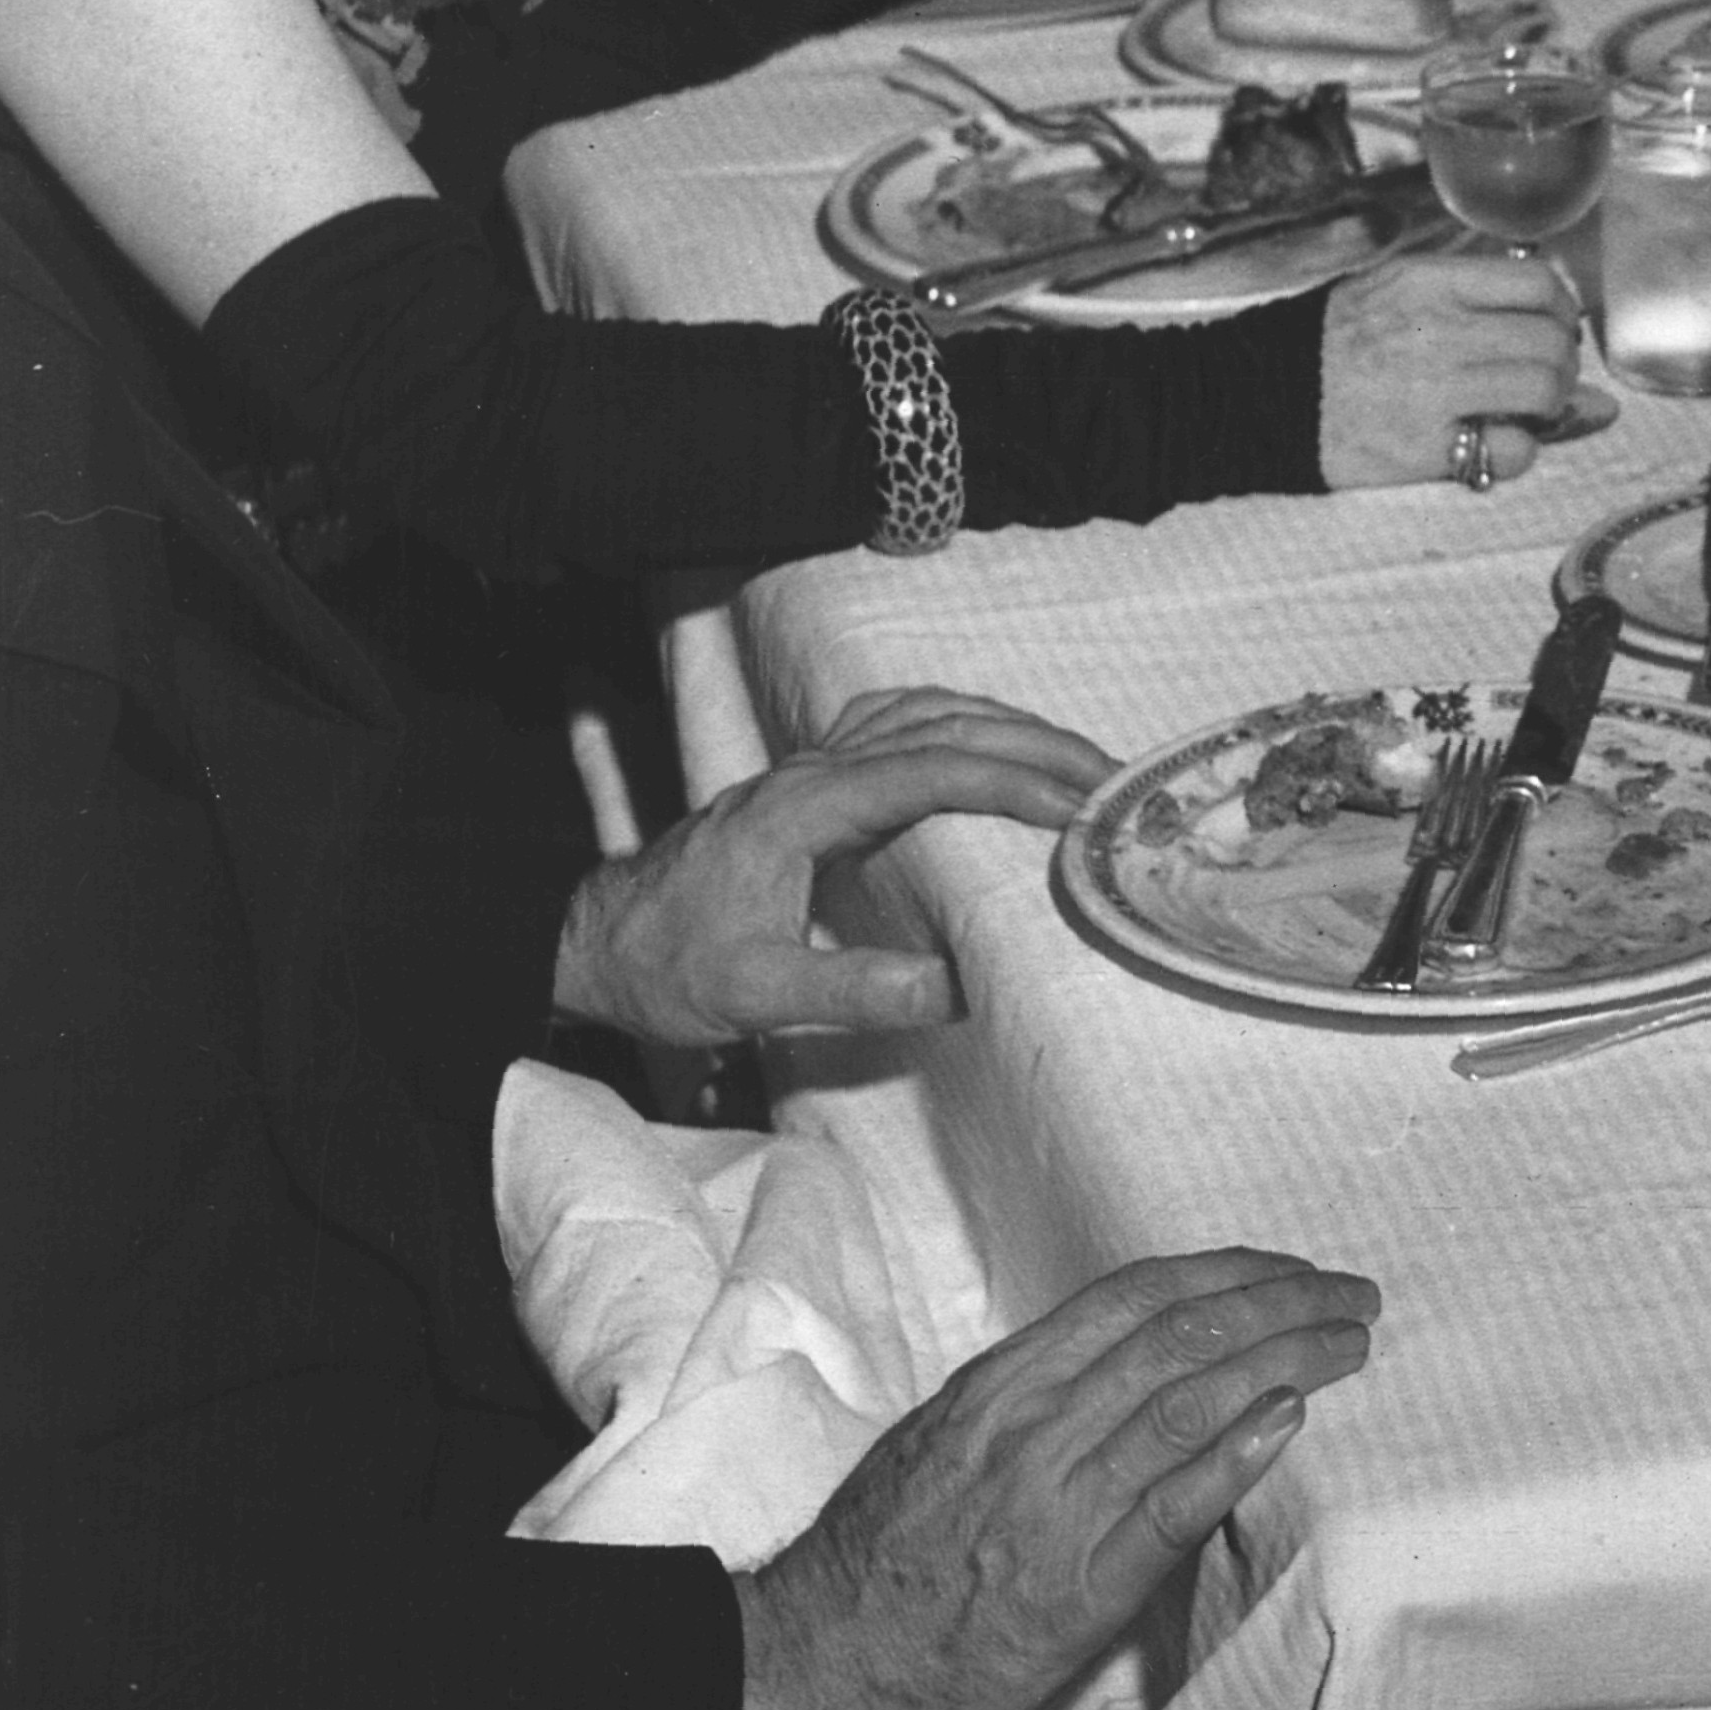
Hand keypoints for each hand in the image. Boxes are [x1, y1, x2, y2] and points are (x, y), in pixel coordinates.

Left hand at [550, 685, 1114, 1048]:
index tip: (1079, 805)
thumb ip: (849, 990)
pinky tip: (987, 740)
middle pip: (942, 726)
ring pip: (924, 714)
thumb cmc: (667, 965)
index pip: (929, 771)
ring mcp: (809, 770)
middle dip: (1035, 744)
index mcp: (804, 809)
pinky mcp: (808, 783)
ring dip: (1006, 726)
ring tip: (1079, 760)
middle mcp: (812, 772)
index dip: (1010, 780)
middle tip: (1115, 778)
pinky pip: (897, 724)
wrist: (595, 941)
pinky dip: (959, 722)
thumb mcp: (750, 995)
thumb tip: (954, 986)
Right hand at [728, 1246, 1380, 1709]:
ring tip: (1348, 1343)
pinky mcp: (1075, 1590)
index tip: (1286, 1268)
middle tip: (1351, 1295)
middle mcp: (1031, 1430)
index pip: (1133, 1298)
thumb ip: (1025, 1400)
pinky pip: (1168, 1511)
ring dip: (1282, 1362)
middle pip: (1177, 1336)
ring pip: (1185, 1405)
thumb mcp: (940, 1441)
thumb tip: (1113, 1366)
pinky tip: (1288, 1421)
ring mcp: (1055, 1507)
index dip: (1223, 1273)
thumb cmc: (873, 1555)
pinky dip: (1233, 1458)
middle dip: (1278, 1304)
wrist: (813, 1659)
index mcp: (1000, 1386)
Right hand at [1311, 239, 1589, 488]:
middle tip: (1540, 378)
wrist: (1256, 398)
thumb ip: (1475, 302)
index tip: (1551, 328)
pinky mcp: (1425, 449)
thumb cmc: (1330, 342)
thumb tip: (1560, 319)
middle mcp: (1435, 330)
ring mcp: (1432, 391)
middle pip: (1550, 340)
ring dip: (1548, 405)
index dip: (1560, 310)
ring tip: (1520, 410)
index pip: (1538, 283)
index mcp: (1426, 282)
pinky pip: (1512, 450)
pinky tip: (1487, 440)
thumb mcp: (1392, 291)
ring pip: (1543, 391)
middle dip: (1561, 363)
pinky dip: (1515, 449)